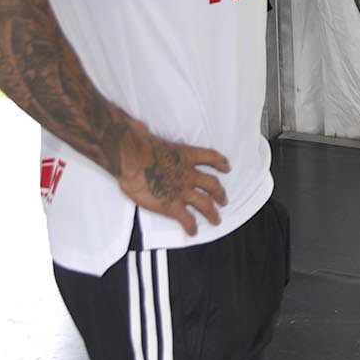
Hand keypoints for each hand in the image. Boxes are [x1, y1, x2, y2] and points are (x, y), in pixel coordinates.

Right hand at [116, 119, 230, 235]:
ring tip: (216, 220)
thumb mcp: (149, 135)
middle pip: (212, 184)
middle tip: (224, 200)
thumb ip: (150, 135)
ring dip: (212, 212)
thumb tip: (140, 127)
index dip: (220, 162)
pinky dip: (191, 226)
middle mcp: (188, 174)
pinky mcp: (172, 205)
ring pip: (205, 203)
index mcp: (185, 155)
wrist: (133, 158)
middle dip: (220, 193)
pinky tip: (193, 232)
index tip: (227, 166)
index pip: (210, 157)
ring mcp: (182, 190)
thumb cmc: (137, 144)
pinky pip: (186, 218)